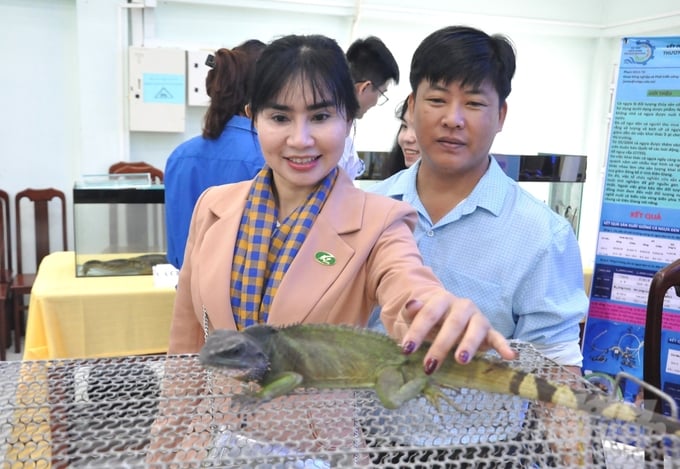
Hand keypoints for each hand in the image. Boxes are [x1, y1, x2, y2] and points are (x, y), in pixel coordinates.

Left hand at [399, 292, 516, 373]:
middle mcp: (462, 306)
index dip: (417, 332)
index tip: (406, 349)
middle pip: (452, 324)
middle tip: (429, 365)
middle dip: (440, 345)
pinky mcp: (489, 331)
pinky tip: (510, 356)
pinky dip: (504, 346)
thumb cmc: (430, 320)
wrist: (446, 315)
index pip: (429, 314)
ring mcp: (477, 318)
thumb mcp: (416, 316)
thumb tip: (410, 306)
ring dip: (468, 344)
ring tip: (460, 360)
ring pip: (475, 329)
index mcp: (442, 300)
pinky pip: (498, 337)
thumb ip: (412, 312)